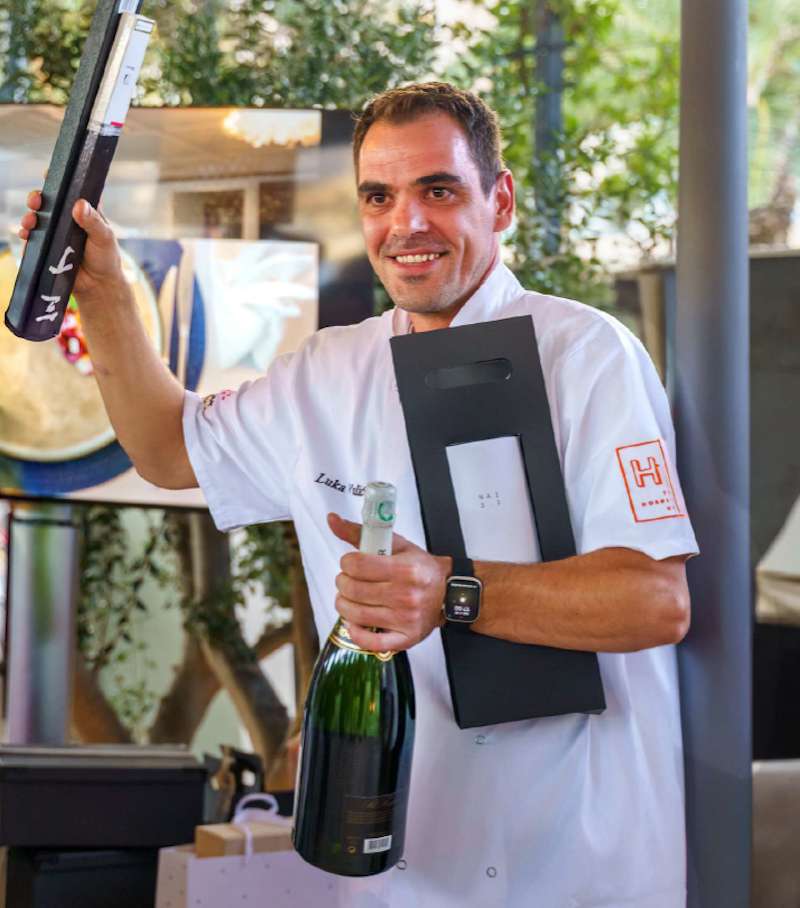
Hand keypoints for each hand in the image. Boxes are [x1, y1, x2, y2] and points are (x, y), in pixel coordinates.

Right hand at [18, 191, 125, 301]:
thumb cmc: (106, 259)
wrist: (99, 287)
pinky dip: (26, 235)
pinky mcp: (48, 248)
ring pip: (38, 219)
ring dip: (30, 216)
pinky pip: (33, 239)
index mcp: (85, 212)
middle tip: (36, 200)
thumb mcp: (104, 237)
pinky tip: (25, 234)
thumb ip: (93, 221)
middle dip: (38, 198)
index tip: (48, 174)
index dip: (60, 181)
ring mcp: (56, 233)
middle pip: (49, 202)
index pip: (72, 190)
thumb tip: (79, 205)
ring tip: (30, 220)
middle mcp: (68, 219)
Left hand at [328, 512, 450, 652]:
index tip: (350, 563)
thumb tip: (332, 520)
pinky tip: (354, 622)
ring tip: (348, 598)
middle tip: (347, 580)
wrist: (449, 593)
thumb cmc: (421, 568)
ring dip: (344, 604)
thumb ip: (361, 533)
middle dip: (342, 582)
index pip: (357, 565)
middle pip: (353, 590)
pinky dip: (356, 633)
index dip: (346, 563)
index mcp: (405, 569)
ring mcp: (405, 619)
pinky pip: (371, 642)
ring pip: (356, 615)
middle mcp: (405, 595)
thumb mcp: (397, 544)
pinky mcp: (405, 638)